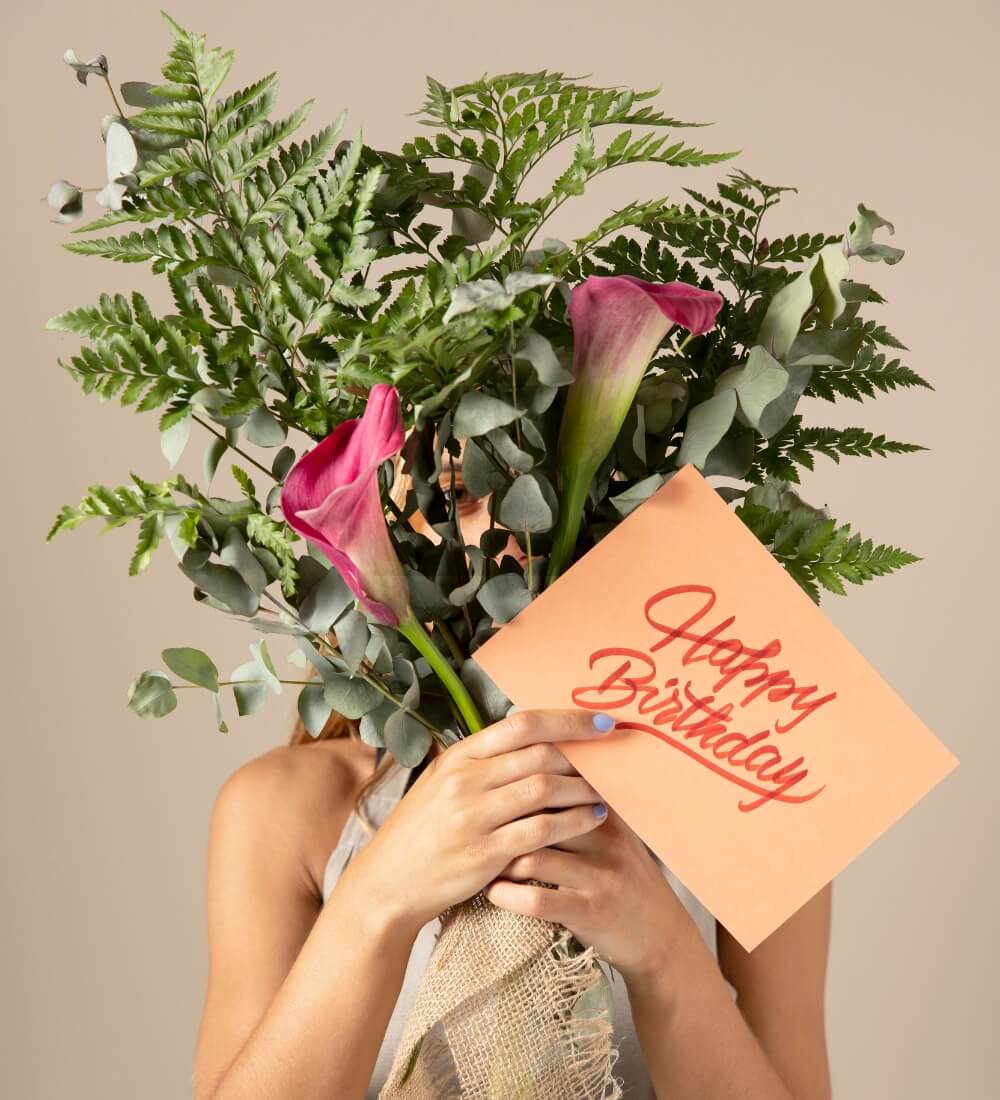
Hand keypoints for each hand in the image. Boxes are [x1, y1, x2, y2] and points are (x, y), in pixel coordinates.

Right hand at [340, 709, 614, 938]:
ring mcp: (473, 817)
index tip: (601, 721)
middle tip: (616, 756)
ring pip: (544, 789)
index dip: (566, 720)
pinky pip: (541, 831)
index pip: (520, 724)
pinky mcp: (484, 854)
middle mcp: (465, 780)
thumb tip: (535, 739)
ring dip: (583, 787)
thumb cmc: (422, 832)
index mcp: (458, 757)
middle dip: (584, 753)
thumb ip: (484, 763)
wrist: (387, 883)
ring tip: (609, 789)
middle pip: (539, 753)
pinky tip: (593, 818)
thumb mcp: (443, 784)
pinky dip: (573, 821)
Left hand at [485, 803, 694, 989]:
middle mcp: (605, 839)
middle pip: (541, 814)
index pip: (556, 782)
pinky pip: (537, 900)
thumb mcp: (612, 833)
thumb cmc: (623, 875)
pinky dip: (508, 895)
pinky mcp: (589, 913)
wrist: (659, 935)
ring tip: (479, 858)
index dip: (517, 782)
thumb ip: (580, 802)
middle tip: (473, 823)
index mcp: (606, 812)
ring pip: (533, 857)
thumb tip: (536, 763)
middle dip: (501, 818)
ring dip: (498, 859)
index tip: (488, 788)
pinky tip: (493, 891)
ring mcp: (598, 877)